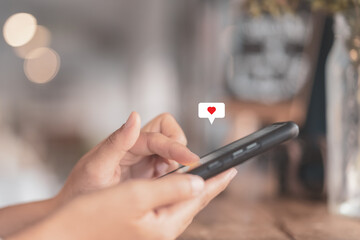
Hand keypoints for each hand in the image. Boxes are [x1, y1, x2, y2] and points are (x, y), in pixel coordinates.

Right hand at [12, 169, 236, 239]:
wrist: (65, 232)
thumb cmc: (95, 214)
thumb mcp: (137, 196)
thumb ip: (172, 188)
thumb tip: (200, 183)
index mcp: (166, 225)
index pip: (199, 198)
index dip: (217, 180)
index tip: (233, 167)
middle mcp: (163, 230)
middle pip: (193, 202)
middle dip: (209, 184)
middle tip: (224, 170)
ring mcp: (153, 230)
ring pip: (182, 204)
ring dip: (194, 187)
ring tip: (207, 175)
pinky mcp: (142, 226)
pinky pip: (168, 205)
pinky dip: (177, 191)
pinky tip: (178, 186)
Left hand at [57, 112, 198, 202]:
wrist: (76, 212)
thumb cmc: (81, 190)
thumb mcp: (95, 167)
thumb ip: (116, 142)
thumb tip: (134, 116)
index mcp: (125, 143)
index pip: (157, 136)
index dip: (176, 147)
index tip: (191, 159)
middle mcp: (137, 148)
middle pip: (169, 132)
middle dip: (178, 147)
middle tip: (173, 169)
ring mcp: (145, 161)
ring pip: (173, 151)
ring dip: (176, 163)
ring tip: (164, 181)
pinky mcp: (150, 175)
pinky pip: (171, 169)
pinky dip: (174, 176)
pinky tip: (163, 187)